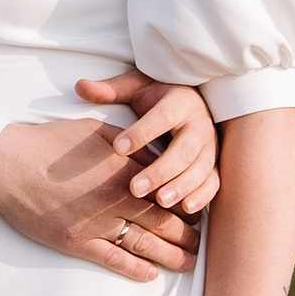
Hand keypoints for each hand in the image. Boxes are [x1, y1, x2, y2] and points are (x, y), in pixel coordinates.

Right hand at [0, 114, 205, 278]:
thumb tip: (156, 158)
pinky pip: (113, 259)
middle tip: (201, 244)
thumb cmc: (49, 142)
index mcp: (123, 170)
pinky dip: (135, 268)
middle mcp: (114, 199)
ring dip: (170, 256)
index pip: (166, 191)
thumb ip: (130, 145)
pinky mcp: (76, 241)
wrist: (7, 165)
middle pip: (162, 222)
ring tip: (187, 264)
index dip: (186, 204)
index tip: (197, 212)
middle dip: (185, 235)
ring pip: (144, 244)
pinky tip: (151, 274)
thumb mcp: (96, 130)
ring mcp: (95, 224)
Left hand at [78, 74, 219, 215]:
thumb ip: (111, 90)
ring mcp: (209, 146)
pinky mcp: (213, 163)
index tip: (118, 148)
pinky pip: (213, 181)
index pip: (162, 117)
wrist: (193, 100)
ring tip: (159, 201)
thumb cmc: (158, 97)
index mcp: (179, 102)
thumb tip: (81, 86)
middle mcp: (199, 124)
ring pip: (200, 168)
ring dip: (181, 186)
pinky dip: (202, 195)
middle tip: (134, 188)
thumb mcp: (136, 88)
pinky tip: (186, 209)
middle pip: (184, 149)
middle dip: (160, 170)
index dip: (142, 133)